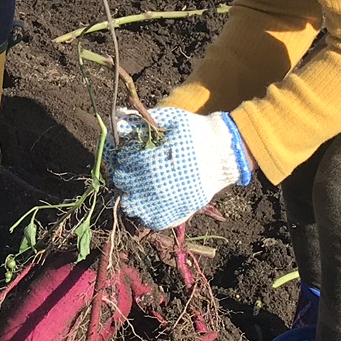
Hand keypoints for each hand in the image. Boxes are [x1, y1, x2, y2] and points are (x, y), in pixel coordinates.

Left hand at [108, 107, 251, 230]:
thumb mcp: (167, 119)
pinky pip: (150, 221)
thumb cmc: (194, 133)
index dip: (123, 156)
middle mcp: (152, 185)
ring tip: (143, 185)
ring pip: (131, 206)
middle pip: (122, 183)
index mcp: (148, 161)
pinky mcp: (174, 215)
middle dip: (126, 174)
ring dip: (132, 195)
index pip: (120, 162)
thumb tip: (117, 121)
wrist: (223, 153)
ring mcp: (163, 204)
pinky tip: (152, 200)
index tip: (131, 153)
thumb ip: (139, 122)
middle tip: (136, 168)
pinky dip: (147, 213)